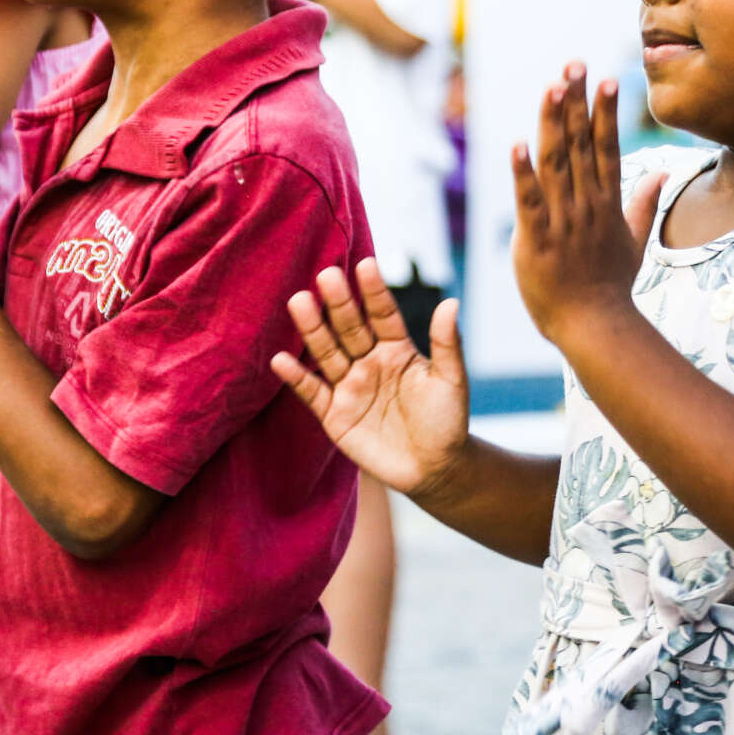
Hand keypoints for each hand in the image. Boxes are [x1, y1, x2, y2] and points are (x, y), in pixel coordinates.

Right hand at [271, 260, 471, 499]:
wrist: (434, 469)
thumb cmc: (447, 422)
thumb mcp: (452, 381)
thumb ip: (448, 344)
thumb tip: (451, 301)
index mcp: (398, 348)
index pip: (383, 313)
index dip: (374, 291)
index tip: (366, 264)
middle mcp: (369, 361)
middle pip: (350, 327)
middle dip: (338, 303)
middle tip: (326, 275)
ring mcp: (349, 386)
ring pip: (328, 352)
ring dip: (313, 329)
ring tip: (299, 302)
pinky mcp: (334, 414)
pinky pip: (312, 392)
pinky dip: (297, 377)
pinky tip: (281, 359)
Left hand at [510, 63, 663, 342]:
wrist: (595, 327)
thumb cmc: (611, 287)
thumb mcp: (634, 243)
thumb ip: (644, 205)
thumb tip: (659, 175)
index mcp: (606, 202)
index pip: (606, 148)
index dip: (605, 112)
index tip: (608, 78)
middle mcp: (586, 204)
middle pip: (581, 144)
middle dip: (577, 102)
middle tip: (574, 64)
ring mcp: (563, 220)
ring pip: (557, 163)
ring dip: (554, 123)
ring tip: (553, 87)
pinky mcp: (537, 239)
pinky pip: (529, 200)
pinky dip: (522, 173)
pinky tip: (517, 144)